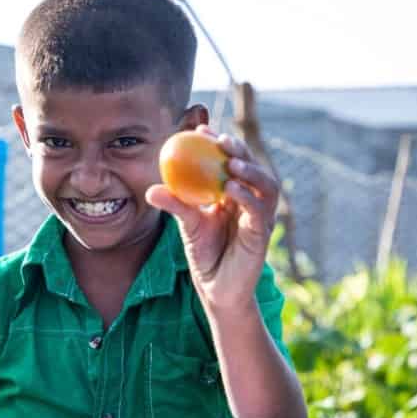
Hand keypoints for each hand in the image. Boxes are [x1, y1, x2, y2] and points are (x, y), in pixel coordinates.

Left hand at [146, 125, 280, 311]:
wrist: (217, 288)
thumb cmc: (203, 255)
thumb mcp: (186, 225)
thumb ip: (174, 205)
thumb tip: (150, 189)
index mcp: (234, 194)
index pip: (232, 161)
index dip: (219, 143)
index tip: (201, 128)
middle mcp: (251, 201)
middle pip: (253, 167)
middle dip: (240, 149)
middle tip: (221, 140)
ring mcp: (260, 217)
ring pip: (266, 185)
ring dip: (251, 170)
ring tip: (231, 162)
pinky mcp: (262, 234)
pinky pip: (260, 211)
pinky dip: (247, 196)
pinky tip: (231, 187)